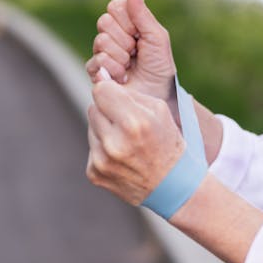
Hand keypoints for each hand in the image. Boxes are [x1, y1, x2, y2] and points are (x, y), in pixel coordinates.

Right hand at [86, 0, 175, 101]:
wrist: (157, 97)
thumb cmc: (160, 67)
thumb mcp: (157, 37)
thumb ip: (143, 13)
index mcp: (127, 23)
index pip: (115, 6)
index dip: (127, 20)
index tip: (140, 34)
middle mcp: (112, 35)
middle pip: (104, 22)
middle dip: (125, 39)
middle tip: (136, 52)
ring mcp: (101, 53)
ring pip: (101, 42)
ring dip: (121, 57)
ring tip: (130, 67)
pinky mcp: (95, 71)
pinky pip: (97, 61)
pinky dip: (114, 70)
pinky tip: (123, 77)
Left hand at [86, 79, 183, 204]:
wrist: (172, 186)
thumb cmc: (167, 141)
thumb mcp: (159, 110)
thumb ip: (129, 92)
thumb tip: (100, 77)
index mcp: (134, 122)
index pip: (101, 90)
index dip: (111, 90)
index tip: (118, 96)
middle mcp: (114, 143)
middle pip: (93, 107)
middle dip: (108, 110)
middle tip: (127, 122)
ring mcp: (102, 160)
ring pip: (91, 126)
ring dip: (105, 128)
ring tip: (126, 140)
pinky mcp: (94, 173)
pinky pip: (91, 147)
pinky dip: (103, 148)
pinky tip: (122, 156)